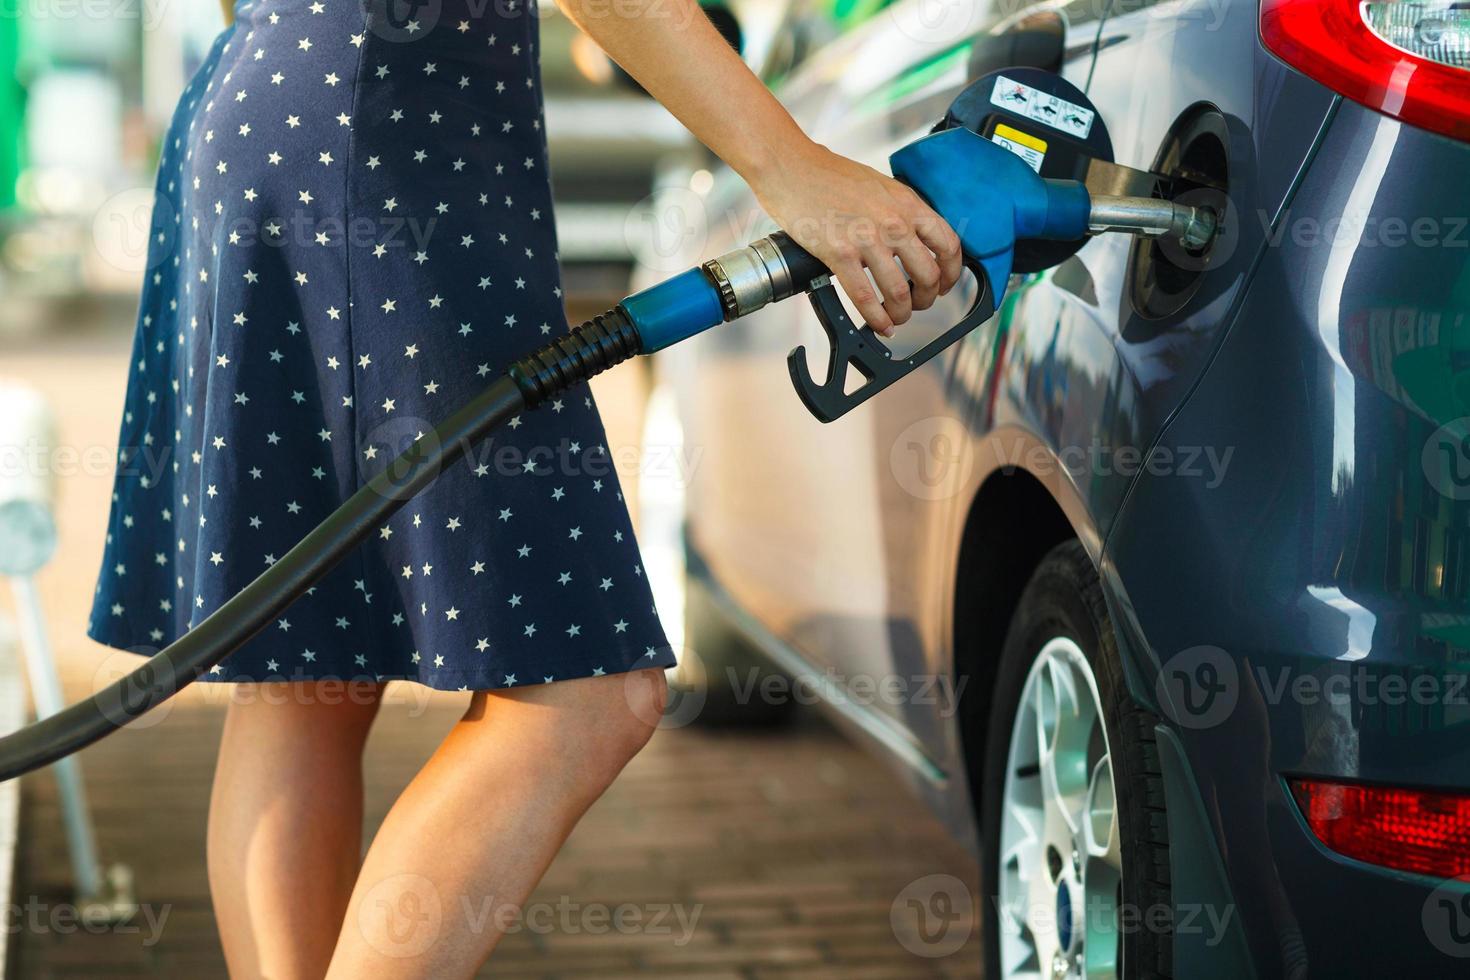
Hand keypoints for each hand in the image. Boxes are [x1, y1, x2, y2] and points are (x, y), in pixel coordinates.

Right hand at [750, 142, 962, 335]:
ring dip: (902, 314)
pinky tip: (878, 324)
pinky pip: (866, 298)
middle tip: (918, 305)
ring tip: (896, 318)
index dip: (951, 274)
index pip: (948, 245)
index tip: (944, 285)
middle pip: (929, 275)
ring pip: (900, 293)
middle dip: (927, 299)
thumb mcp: (879, 187)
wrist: (792, 167)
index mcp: (907, 204)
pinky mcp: (841, 254)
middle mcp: (894, 222)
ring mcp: (868, 239)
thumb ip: (899, 212)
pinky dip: (876, 319)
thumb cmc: (829, 175)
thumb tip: (911, 241)